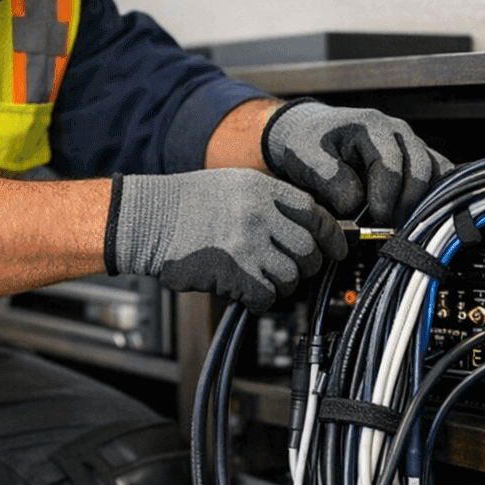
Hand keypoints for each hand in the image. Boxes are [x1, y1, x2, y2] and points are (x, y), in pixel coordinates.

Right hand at [106, 169, 346, 312]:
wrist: (149, 219)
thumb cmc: (188, 205)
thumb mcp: (235, 185)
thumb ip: (271, 203)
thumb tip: (310, 227)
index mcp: (262, 190)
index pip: (315, 214)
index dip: (331, 236)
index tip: (335, 249)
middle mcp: (258, 213)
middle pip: (308, 250)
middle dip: (307, 266)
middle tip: (294, 269)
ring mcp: (246, 243)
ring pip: (290, 277)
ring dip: (282, 285)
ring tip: (263, 280)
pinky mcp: (232, 272)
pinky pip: (266, 295)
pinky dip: (260, 299)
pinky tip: (246, 292)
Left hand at [262, 99, 452, 224]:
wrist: (313, 135)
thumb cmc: (309, 145)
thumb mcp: (305, 158)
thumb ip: (329, 180)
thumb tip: (356, 205)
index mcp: (371, 126)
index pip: (390, 164)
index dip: (386, 195)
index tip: (377, 217)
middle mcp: (398, 132)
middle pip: (421, 170)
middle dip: (407, 204)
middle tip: (390, 227)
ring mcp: (412, 145)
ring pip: (436, 175)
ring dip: (421, 204)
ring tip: (399, 226)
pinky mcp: (419, 160)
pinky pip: (440, 178)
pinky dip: (432, 200)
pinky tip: (412, 218)